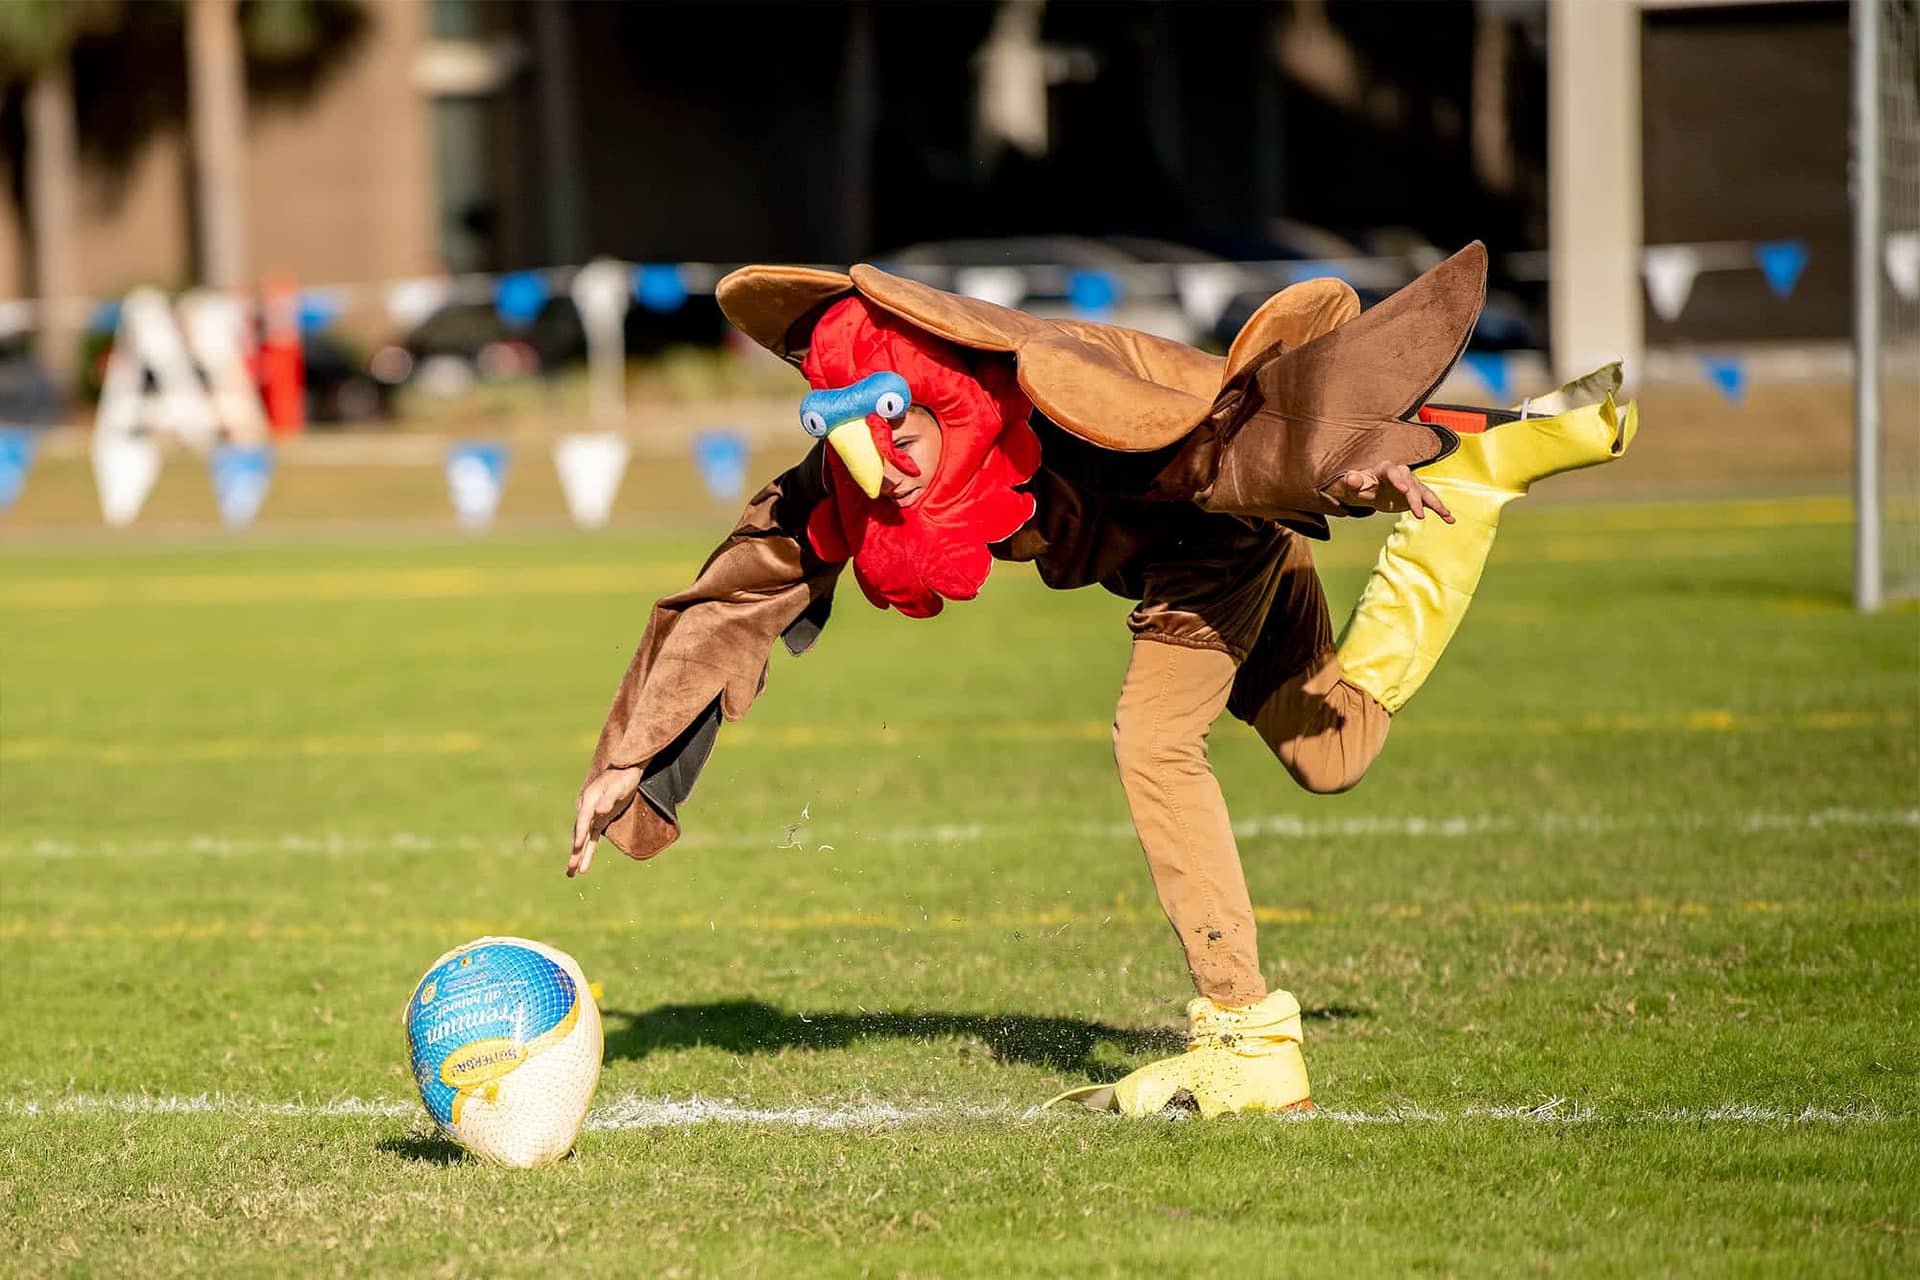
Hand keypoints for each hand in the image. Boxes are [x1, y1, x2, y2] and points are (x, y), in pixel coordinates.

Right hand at [568, 766, 640, 877]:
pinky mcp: (599, 820)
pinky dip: (587, 851)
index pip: (583, 820)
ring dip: (578, 856)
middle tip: (570, 869)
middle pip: (579, 833)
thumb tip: (599, 811)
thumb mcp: (618, 787)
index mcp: (588, 800)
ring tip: (572, 873)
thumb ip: (608, 800)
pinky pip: (591, 839)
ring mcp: (591, 816)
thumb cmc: (623, 778)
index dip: (580, 834)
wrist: (626, 770)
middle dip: (575, 852)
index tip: (577, 848)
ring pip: (583, 839)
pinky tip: (584, 865)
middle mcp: (586, 809)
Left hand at [1328, 462, 1453, 521]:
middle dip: (1415, 499)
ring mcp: (1411, 484)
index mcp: (1385, 470)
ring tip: (1445, 514)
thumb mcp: (1352, 484)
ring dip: (1435, 503)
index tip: (1404, 490)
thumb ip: (1352, 481)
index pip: (1393, 473)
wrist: (1368, 489)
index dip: (1399, 480)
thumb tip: (1352, 479)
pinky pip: (1430, 501)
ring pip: (1425, 492)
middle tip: (1418, 514)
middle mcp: (1402, 474)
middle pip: (1411, 485)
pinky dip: (1439, 509)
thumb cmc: (1359, 485)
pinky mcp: (1416, 495)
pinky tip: (1449, 518)